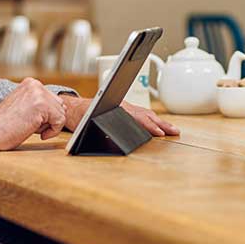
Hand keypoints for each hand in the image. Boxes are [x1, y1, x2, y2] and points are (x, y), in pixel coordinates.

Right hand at [0, 78, 66, 151]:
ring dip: (50, 125)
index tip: (32, 122)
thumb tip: (62, 109)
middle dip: (50, 119)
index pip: (54, 99)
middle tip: (32, 125)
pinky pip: (60, 121)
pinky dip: (52, 131)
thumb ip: (40, 103)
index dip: (47, 115)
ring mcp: (38, 94)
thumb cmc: (5, 124)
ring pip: (62, 113)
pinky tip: (38, 133)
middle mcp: (35, 84)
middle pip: (60, 105)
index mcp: (30, 83)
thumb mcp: (24, 106)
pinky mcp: (41, 105)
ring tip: (32, 128)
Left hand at [60, 94, 180, 137]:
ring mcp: (123, 105)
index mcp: (114, 108)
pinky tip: (159, 124)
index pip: (135, 118)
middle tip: (173, 132)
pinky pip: (140, 112)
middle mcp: (121, 105)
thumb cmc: (78, 117)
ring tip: (173, 130)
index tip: (159, 133)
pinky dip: (151, 118)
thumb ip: (102, 129)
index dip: (148, 126)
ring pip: (144, 113)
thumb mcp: (88, 123)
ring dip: (159, 122)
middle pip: (144, 115)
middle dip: (160, 124)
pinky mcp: (123, 107)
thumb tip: (114, 138)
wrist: (71, 107)